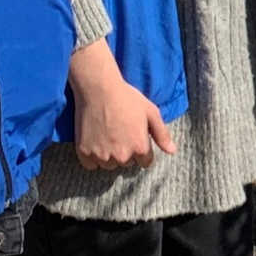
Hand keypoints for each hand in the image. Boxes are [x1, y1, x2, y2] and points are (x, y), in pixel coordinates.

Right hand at [67, 43, 173, 169]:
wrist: (98, 89)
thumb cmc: (127, 98)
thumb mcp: (151, 112)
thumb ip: (162, 134)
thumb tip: (172, 151)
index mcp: (140, 147)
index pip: (145, 162)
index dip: (142, 149)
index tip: (135, 137)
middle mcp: (121, 156)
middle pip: (126, 163)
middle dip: (126, 152)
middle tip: (120, 132)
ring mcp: (101, 155)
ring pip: (109, 165)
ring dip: (109, 156)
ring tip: (107, 136)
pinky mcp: (84, 153)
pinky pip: (91, 165)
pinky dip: (92, 157)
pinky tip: (94, 141)